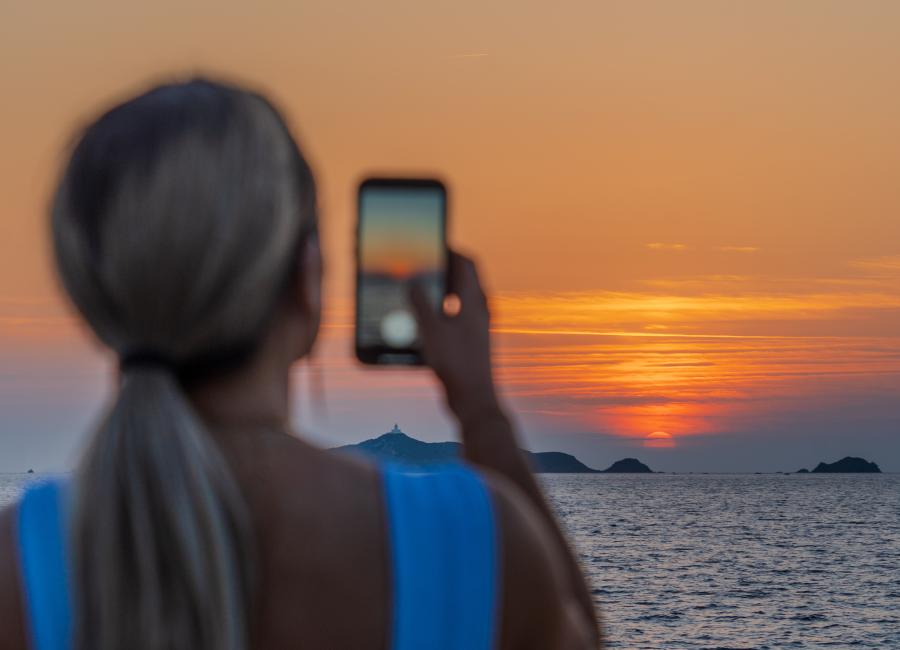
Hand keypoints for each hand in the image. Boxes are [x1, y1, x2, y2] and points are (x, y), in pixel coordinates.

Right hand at [409, 250, 503, 423]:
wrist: (474, 401)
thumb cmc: (456, 364)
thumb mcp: (431, 330)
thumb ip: (419, 303)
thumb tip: (411, 281)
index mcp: (474, 301)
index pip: (467, 263)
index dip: (451, 250)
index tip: (433, 242)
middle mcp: (479, 312)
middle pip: (463, 280)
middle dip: (443, 270)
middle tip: (422, 264)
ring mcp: (476, 328)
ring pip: (458, 300)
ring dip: (440, 292)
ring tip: (418, 290)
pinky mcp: (471, 344)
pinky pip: (455, 319)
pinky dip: (440, 313)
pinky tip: (422, 322)